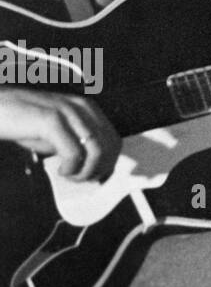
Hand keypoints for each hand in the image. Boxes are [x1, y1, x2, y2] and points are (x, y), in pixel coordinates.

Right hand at [0, 89, 121, 182]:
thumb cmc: (21, 122)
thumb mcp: (54, 134)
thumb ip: (74, 144)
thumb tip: (90, 167)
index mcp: (87, 108)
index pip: (113, 139)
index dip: (108, 163)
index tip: (95, 177)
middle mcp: (82, 107)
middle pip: (109, 146)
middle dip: (98, 169)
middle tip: (79, 178)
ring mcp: (67, 112)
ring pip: (97, 150)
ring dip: (86, 171)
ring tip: (70, 175)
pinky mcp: (51, 120)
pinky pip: (74, 152)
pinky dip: (71, 168)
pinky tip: (61, 170)